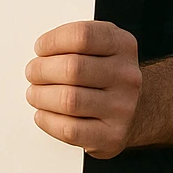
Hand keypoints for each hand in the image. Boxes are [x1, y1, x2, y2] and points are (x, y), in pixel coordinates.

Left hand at [25, 21, 142, 159]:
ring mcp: (122, 108)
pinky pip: (70, 130)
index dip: (52, 41)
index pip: (81, 36)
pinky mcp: (112, 136)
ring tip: (35, 93)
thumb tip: (40, 51)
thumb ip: (73, 40)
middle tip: (32, 72)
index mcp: (122, 45)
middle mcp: (126, 77)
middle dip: (41, 70)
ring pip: (68, 100)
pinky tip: (43, 113)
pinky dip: (48, 120)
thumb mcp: (100, 45)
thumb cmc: (106, 73)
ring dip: (40, 96)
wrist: (139, 109)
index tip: (40, 48)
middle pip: (71, 69)